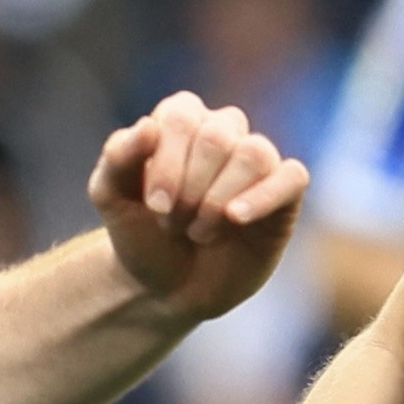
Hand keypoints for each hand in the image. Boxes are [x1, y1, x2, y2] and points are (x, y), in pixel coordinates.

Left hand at [89, 93, 307, 321]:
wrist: (165, 287)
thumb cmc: (140, 234)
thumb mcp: (111, 198)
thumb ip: (117, 158)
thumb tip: (148, 126)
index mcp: (181, 120)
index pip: (182, 115)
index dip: (168, 162)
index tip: (155, 206)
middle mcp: (223, 131)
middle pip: (218, 136)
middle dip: (190, 188)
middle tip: (172, 223)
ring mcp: (257, 162)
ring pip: (254, 154)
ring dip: (218, 201)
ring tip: (198, 232)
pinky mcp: (285, 194)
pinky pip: (292, 177)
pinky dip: (265, 196)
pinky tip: (236, 218)